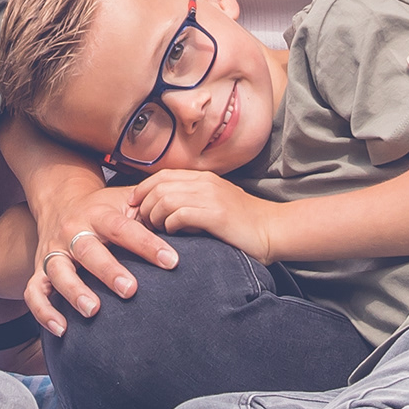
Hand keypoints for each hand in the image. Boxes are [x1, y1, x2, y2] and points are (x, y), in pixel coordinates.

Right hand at [18, 169, 180, 336]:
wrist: (60, 200)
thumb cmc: (104, 209)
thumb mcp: (125, 202)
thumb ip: (152, 214)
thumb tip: (191, 225)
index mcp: (98, 214)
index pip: (125, 229)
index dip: (148, 245)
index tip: (173, 262)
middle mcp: (72, 232)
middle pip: (87, 250)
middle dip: (108, 270)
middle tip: (131, 290)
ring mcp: (53, 252)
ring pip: (58, 272)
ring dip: (74, 291)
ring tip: (92, 310)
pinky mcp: (39, 270)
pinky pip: (34, 293)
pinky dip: (44, 312)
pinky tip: (62, 329)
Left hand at [121, 167, 277, 261]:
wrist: (274, 229)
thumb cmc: (243, 223)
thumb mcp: (215, 204)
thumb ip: (193, 202)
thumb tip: (164, 212)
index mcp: (204, 178)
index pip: (162, 175)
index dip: (143, 189)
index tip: (134, 205)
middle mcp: (205, 183)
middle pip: (159, 186)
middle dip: (144, 205)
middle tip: (143, 223)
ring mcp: (210, 197)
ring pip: (165, 199)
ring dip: (155, 217)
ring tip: (157, 230)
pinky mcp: (215, 214)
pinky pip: (179, 214)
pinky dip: (170, 225)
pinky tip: (173, 233)